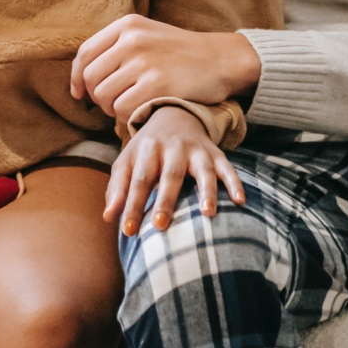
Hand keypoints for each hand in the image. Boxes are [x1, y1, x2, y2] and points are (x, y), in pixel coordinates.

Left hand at [71, 14, 260, 119]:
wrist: (221, 59)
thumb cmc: (181, 54)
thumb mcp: (148, 36)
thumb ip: (117, 49)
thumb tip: (81, 79)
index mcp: (128, 25)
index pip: (85, 53)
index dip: (77, 77)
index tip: (79, 93)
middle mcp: (132, 40)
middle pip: (90, 78)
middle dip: (97, 97)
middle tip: (114, 103)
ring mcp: (144, 61)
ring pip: (103, 96)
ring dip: (112, 109)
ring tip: (131, 107)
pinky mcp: (156, 84)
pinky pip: (122, 109)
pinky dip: (127, 117)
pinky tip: (143, 111)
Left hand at [105, 106, 245, 236]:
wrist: (174, 115)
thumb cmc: (146, 150)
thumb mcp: (127, 162)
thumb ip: (117, 188)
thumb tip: (108, 217)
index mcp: (147, 150)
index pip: (139, 180)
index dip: (133, 205)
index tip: (128, 231)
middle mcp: (173, 148)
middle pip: (170, 175)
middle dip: (166, 201)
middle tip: (161, 226)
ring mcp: (197, 150)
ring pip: (203, 170)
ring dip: (206, 191)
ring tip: (207, 213)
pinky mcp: (216, 154)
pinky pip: (228, 168)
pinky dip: (235, 183)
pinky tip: (240, 201)